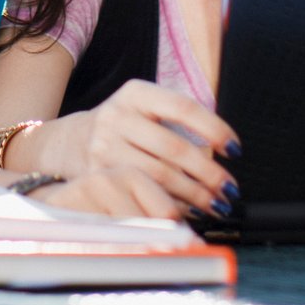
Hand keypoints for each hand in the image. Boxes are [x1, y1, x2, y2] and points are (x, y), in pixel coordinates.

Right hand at [32, 80, 238, 215]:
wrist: (69, 142)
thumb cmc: (122, 126)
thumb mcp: (142, 109)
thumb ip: (177, 120)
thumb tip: (224, 149)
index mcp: (136, 93)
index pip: (183, 107)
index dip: (214, 128)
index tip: (235, 149)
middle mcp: (118, 115)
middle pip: (174, 147)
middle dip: (208, 172)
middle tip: (230, 189)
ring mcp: (105, 145)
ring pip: (159, 175)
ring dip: (193, 194)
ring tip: (215, 204)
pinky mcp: (99, 173)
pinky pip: (142, 193)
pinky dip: (169, 204)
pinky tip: (186, 211)